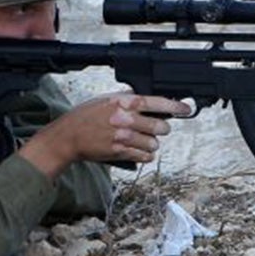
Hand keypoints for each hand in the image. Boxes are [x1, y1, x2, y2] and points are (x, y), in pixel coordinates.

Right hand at [18, 91, 192, 179]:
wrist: (68, 136)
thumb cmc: (85, 116)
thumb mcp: (106, 99)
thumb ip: (126, 98)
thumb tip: (147, 99)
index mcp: (123, 102)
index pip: (156, 102)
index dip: (175, 107)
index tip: (186, 110)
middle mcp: (126, 119)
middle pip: (160, 126)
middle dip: (162, 128)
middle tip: (158, 127)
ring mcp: (124, 137)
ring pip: (154, 143)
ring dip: (151, 143)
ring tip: (142, 140)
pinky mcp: (121, 153)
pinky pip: (144, 157)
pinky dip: (145, 155)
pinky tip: (138, 150)